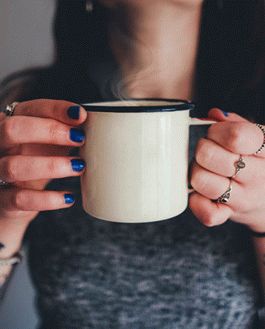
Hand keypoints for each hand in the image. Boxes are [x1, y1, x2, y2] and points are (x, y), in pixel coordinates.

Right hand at [0, 99, 86, 223]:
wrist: (11, 201)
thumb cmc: (33, 164)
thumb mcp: (47, 145)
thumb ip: (63, 134)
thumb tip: (94, 125)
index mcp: (11, 125)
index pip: (29, 109)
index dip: (55, 109)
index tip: (80, 114)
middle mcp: (0, 146)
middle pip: (13, 130)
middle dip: (49, 131)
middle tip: (79, 138)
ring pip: (15, 166)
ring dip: (51, 165)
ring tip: (79, 166)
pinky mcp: (3, 200)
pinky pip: (20, 199)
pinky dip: (48, 199)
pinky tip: (69, 198)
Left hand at [189, 108, 264, 232]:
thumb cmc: (258, 164)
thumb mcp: (257, 139)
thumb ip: (235, 123)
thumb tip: (213, 115)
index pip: (235, 137)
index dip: (216, 131)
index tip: (215, 133)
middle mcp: (257, 175)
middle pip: (210, 156)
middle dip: (203, 149)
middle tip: (210, 152)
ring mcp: (243, 199)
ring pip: (201, 180)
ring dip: (197, 172)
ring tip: (207, 171)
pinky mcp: (228, 215)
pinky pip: (206, 212)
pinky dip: (197, 201)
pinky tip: (202, 193)